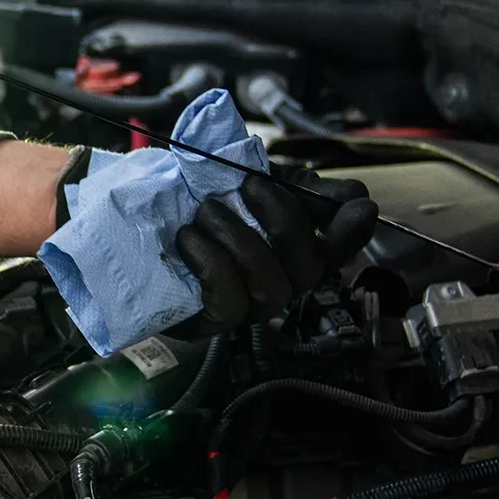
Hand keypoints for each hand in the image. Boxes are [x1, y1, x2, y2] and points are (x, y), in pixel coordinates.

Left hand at [174, 165, 376, 333]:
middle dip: (285, 222)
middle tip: (250, 184)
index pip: (342, 246)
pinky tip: (189, 237)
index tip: (356, 206)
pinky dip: (211, 262)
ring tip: (206, 210)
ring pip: (271, 287)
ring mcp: (250, 305)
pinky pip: (228, 300)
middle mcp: (282, 280)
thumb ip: (288, 179)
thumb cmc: (199, 199)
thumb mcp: (246, 177)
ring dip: (240, 239)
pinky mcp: (214, 321)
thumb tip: (350, 191)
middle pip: (311, 268)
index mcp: (296, 244)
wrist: (141, 223)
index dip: (354, 231)